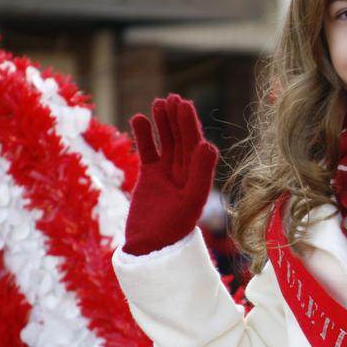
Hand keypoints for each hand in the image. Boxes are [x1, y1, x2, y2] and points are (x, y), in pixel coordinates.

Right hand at [122, 94, 219, 255]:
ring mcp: (167, 173)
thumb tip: (208, 144)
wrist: (150, 247)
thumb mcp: (190, 200)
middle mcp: (185, 172)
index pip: (194, 144)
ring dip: (162, 123)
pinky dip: (143, 136)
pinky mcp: (149, 177)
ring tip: (158, 102)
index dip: (190, 124)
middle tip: (173, 98)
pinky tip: (138, 118)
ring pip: (165, 142)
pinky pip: (147, 151)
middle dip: (177, 119)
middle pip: (181, 139)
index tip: (185, 105)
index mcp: (198, 176)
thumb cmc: (173, 228)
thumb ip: (200, 173)